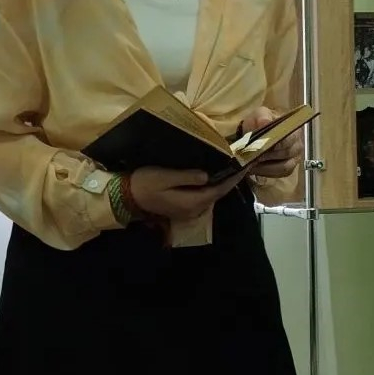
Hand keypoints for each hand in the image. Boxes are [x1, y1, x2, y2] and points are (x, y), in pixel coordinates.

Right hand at [125, 166, 244, 221]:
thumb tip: (208, 175)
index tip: (246, 165)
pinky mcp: (183, 208)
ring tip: (231, 166)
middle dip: (231, 179)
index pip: (219, 190)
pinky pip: (203, 197)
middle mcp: (194, 210)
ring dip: (221, 182)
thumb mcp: (165, 177)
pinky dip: (211, 186)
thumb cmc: (145, 183)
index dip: (234, 178)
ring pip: (211, 196)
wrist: (127, 197)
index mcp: (192, 202)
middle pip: (218, 194)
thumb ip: (187, 177)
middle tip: (242, 163)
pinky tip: (213, 175)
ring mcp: (189, 211)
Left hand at [239, 106, 303, 179]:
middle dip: (267, 155)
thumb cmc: (261, 122)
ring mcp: (294, 159)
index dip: (277, 143)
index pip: (290, 138)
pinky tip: (253, 168)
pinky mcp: (286, 170)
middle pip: (286, 153)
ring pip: (282, 167)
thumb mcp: (260, 115)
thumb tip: (264, 122)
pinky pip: (278, 174)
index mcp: (294, 129)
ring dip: (265, 166)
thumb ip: (262, 117)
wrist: (256, 131)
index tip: (262, 146)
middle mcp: (297, 145)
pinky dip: (265, 172)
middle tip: (251, 155)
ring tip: (250, 163)